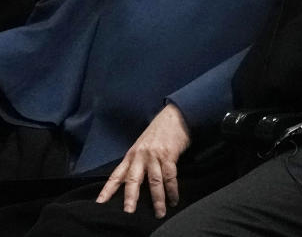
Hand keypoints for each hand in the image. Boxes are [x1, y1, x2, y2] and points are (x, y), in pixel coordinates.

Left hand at [96, 103, 190, 218]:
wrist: (174, 116)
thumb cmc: (159, 132)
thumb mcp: (142, 146)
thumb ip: (138, 162)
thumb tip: (134, 181)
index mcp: (132, 155)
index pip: (117, 175)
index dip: (108, 189)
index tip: (100, 203)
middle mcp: (141, 156)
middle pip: (133, 180)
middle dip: (130, 197)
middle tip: (128, 212)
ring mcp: (155, 156)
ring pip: (154, 181)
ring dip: (158, 199)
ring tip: (160, 212)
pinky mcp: (169, 155)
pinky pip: (170, 176)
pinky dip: (173, 189)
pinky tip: (174, 199)